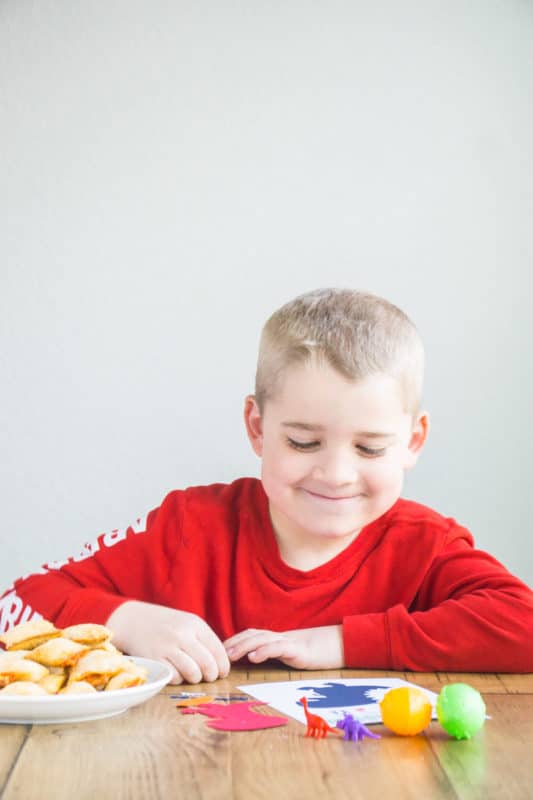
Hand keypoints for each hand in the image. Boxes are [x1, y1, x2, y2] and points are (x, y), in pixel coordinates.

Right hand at [106, 601, 229, 684]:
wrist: (135, 619)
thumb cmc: (167, 625)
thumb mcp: (188, 624)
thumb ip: (204, 640)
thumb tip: (222, 664)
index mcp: (195, 624)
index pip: (218, 650)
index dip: (223, 666)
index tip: (222, 673)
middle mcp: (183, 634)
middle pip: (208, 664)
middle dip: (211, 675)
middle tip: (209, 677)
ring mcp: (168, 647)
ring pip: (193, 673)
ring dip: (196, 679)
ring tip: (194, 676)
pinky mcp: (155, 659)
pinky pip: (175, 678)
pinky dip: (179, 679)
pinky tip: (177, 673)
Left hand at [224, 625, 343, 669]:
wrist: (330, 647)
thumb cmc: (304, 653)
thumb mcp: (282, 653)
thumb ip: (267, 653)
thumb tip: (246, 659)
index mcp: (271, 638)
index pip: (248, 635)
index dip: (233, 640)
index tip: (217, 649)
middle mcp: (276, 637)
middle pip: (251, 635)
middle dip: (234, 643)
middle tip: (218, 653)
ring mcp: (285, 641)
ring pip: (260, 640)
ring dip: (243, 647)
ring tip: (231, 656)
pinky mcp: (295, 649)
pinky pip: (277, 648)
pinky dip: (263, 651)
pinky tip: (254, 658)